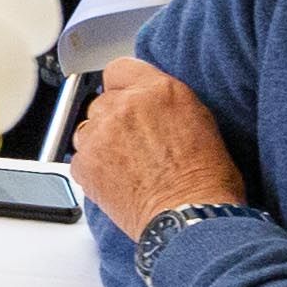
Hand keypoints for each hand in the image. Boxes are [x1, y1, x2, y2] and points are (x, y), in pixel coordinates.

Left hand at [73, 59, 243, 233]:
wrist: (190, 218)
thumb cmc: (206, 179)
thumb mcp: (199, 120)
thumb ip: (165, 102)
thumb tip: (149, 102)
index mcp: (158, 90)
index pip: (120, 68)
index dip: (124, 86)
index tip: (128, 99)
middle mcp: (124, 106)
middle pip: (103, 100)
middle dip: (115, 118)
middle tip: (135, 142)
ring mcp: (101, 134)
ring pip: (87, 127)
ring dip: (101, 141)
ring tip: (127, 164)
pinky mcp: (85, 163)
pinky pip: (80, 157)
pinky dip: (93, 167)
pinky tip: (117, 180)